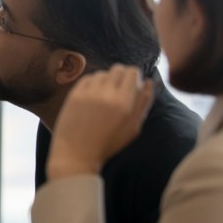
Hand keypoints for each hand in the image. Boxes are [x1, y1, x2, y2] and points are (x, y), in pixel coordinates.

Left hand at [48, 65, 154, 180]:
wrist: (76, 153)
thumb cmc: (108, 143)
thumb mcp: (133, 128)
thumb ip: (143, 103)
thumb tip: (149, 81)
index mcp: (124, 103)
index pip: (132, 72)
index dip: (134, 76)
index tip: (132, 84)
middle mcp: (106, 94)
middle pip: (118, 68)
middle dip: (121, 76)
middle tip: (119, 90)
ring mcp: (88, 93)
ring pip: (102, 73)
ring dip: (106, 80)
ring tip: (105, 96)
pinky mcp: (74, 94)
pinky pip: (87, 78)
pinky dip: (92, 84)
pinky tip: (93, 97)